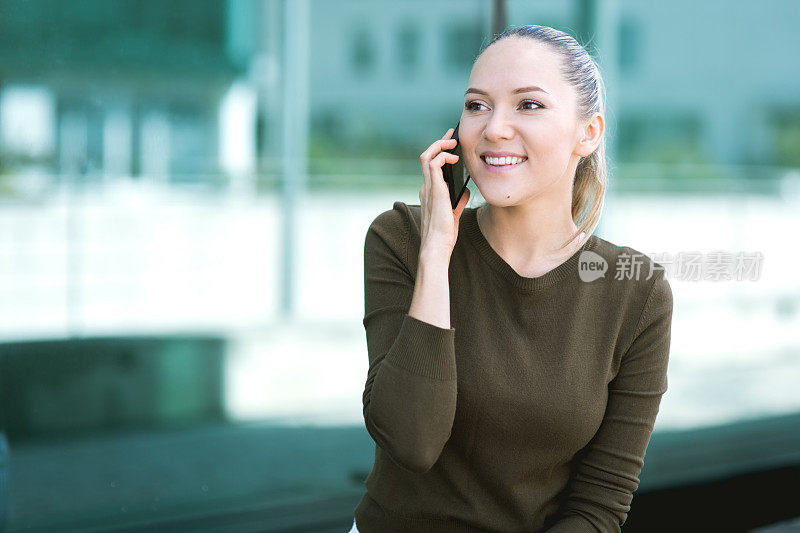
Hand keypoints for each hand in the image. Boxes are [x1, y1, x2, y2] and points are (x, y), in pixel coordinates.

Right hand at [418, 128, 470, 256]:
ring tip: (453, 142)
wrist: (437, 245)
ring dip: (440, 145)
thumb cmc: (444, 234)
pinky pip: (434, 164)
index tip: (450, 143)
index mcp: (429, 192)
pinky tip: (454, 158)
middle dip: (439, 142)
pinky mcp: (434, 189)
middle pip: (427, 156)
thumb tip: (466, 190)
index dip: (439, 151)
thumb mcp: (453, 213)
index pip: (431, 165)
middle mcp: (425, 187)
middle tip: (452, 135)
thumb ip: (458, 201)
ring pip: (427, 156)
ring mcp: (427, 187)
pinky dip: (443, 156)